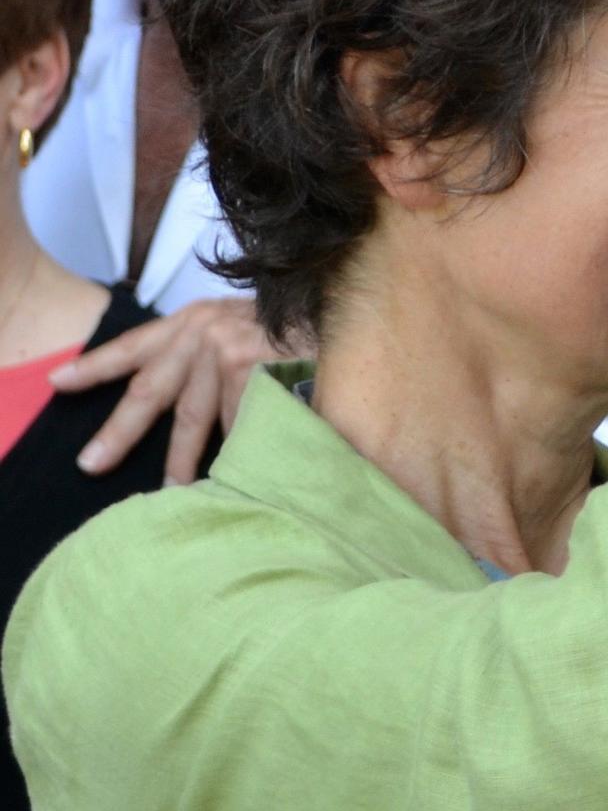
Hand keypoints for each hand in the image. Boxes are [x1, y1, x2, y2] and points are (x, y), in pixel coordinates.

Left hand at [50, 296, 292, 483]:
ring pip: (193, 418)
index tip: (59, 382)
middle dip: (120, 431)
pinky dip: (233, 451)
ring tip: (174, 492)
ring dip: (183, 460)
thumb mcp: (242, 329)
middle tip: (91, 464)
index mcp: (195, 319)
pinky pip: (234, 424)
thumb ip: (209, 356)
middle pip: (151, 389)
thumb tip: (177, 401)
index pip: (136, 345)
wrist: (345, 317)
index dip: (96, 365)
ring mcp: (225, 348)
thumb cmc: (297, 332)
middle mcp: (204, 329)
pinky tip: (231, 474)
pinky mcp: (250, 369)